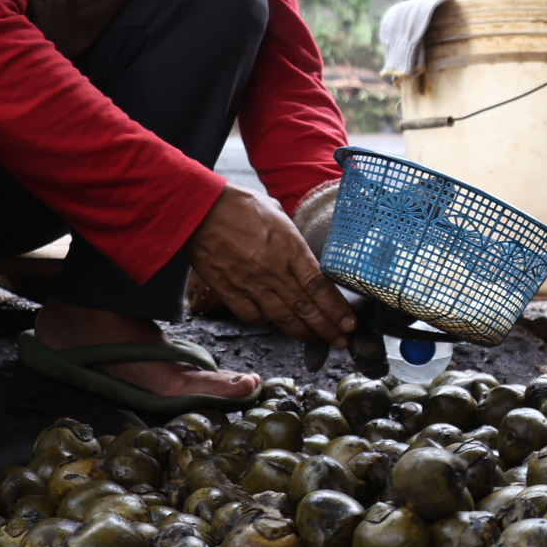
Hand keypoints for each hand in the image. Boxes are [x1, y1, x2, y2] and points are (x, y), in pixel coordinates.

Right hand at [187, 185, 358, 342]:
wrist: (197, 208)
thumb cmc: (237, 204)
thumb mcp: (276, 212)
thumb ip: (291, 238)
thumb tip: (302, 252)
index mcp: (289, 247)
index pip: (319, 286)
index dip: (337, 309)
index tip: (350, 323)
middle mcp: (273, 270)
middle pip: (306, 308)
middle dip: (328, 328)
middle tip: (342, 341)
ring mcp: (250, 283)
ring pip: (283, 318)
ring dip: (303, 332)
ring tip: (316, 340)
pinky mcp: (228, 290)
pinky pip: (252, 317)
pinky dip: (264, 321)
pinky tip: (271, 320)